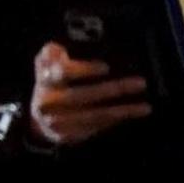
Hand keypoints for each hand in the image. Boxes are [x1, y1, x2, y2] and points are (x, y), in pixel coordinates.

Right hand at [28, 45, 151, 147]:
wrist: (39, 116)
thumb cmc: (52, 82)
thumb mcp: (47, 63)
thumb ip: (54, 52)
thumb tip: (74, 46)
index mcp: (45, 79)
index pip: (62, 73)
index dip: (84, 70)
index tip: (106, 67)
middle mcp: (47, 102)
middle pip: (82, 96)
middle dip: (113, 89)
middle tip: (140, 83)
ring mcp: (56, 121)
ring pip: (93, 115)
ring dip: (122, 110)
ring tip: (145, 107)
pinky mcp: (66, 136)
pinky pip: (95, 128)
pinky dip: (115, 121)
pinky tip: (131, 114)